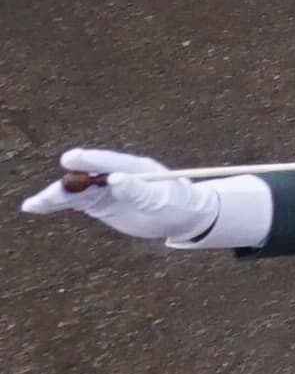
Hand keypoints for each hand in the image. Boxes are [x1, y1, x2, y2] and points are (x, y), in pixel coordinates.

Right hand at [22, 149, 217, 241]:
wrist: (181, 215)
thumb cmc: (177, 204)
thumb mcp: (161, 199)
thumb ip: (138, 189)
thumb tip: (116, 179)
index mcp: (135, 168)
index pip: (110, 162)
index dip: (91, 160)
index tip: (72, 159)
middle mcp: (116, 174)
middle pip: (87, 176)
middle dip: (69, 182)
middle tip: (52, 190)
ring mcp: (105, 187)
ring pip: (77, 190)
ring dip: (56, 196)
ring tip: (35, 204)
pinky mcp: (98, 201)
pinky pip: (75, 201)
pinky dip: (57, 203)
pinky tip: (36, 206)